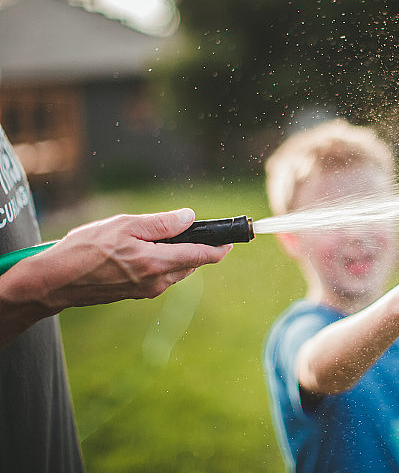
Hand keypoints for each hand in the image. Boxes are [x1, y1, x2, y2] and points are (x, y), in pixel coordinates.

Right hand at [28, 208, 230, 311]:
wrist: (54, 281)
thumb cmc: (85, 249)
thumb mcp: (125, 225)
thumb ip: (161, 223)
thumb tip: (190, 217)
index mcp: (157, 263)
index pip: (201, 256)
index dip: (220, 248)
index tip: (232, 241)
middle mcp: (156, 282)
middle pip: (191, 264)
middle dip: (198, 248)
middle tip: (194, 229)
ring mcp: (146, 291)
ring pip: (176, 271)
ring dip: (179, 255)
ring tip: (162, 236)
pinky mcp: (135, 294)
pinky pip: (160, 277)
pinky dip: (163, 262)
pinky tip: (145, 250)